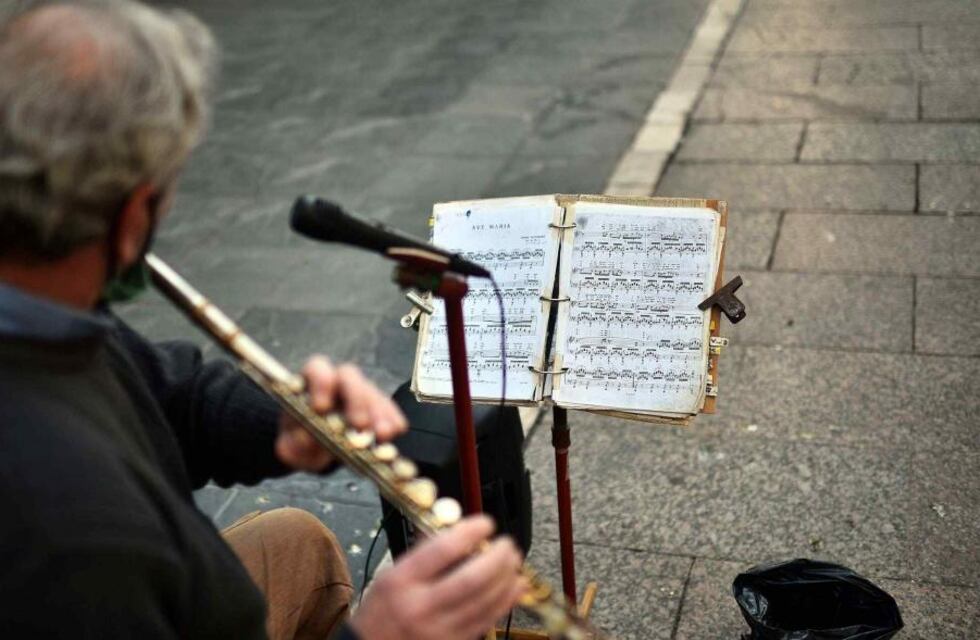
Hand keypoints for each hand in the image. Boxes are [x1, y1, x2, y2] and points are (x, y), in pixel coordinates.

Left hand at [275, 355, 406, 470]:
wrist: (315, 450)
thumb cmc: (300, 441)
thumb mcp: (290, 446)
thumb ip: (294, 443)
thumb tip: (307, 438)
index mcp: (310, 383)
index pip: (317, 369)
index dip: (321, 383)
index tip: (321, 408)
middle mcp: (337, 382)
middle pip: (350, 377)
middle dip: (355, 399)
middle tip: (359, 424)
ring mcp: (360, 393)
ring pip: (372, 393)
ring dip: (379, 413)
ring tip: (382, 435)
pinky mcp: (378, 408)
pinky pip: (388, 408)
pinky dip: (392, 420)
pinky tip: (394, 433)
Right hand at [350, 516, 526, 639]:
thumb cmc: (383, 608)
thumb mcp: (392, 572)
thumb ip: (424, 550)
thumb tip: (455, 525)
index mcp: (401, 581)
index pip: (442, 551)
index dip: (470, 533)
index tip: (485, 523)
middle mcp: (420, 606)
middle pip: (470, 579)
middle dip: (496, 558)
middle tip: (507, 544)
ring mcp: (438, 629)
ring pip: (483, 601)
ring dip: (506, 578)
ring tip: (514, 561)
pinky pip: (487, 620)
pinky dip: (506, 600)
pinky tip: (515, 585)